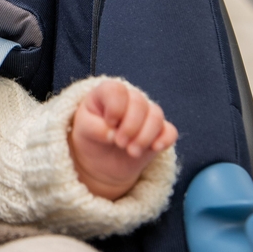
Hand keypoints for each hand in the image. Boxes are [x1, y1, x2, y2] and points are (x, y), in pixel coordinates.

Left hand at [69, 80, 176, 200]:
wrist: (101, 160)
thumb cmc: (90, 137)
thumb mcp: (83, 131)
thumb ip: (94, 128)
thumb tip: (112, 134)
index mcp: (109, 93)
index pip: (117, 91)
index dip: (115, 108)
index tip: (109, 124)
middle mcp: (130, 99)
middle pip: (139, 103)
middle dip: (130, 127)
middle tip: (119, 143)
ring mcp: (146, 115)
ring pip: (156, 116)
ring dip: (144, 137)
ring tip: (131, 152)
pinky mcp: (159, 133)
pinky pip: (170, 131)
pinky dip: (165, 139)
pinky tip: (154, 148)